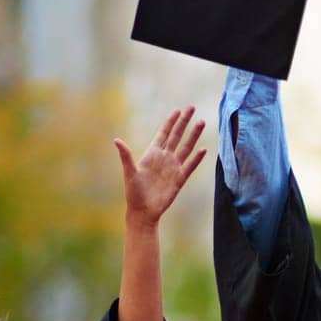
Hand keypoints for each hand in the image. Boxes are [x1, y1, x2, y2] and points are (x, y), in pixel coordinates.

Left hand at [114, 107, 206, 226]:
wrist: (143, 212)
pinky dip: (197, 158)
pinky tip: (203, 150)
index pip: (164, 133)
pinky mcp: (179, 179)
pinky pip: (190, 166)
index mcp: (152, 154)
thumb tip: (116, 140)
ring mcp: (173, 168)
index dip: (170, 122)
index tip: (177, 110)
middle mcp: (164, 158)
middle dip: (184, 122)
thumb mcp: (129, 172)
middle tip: (192, 108)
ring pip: (186, 148)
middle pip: (177, 136)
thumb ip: (126, 156)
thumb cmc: (133, 193)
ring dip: (194, 135)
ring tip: (202, 123)